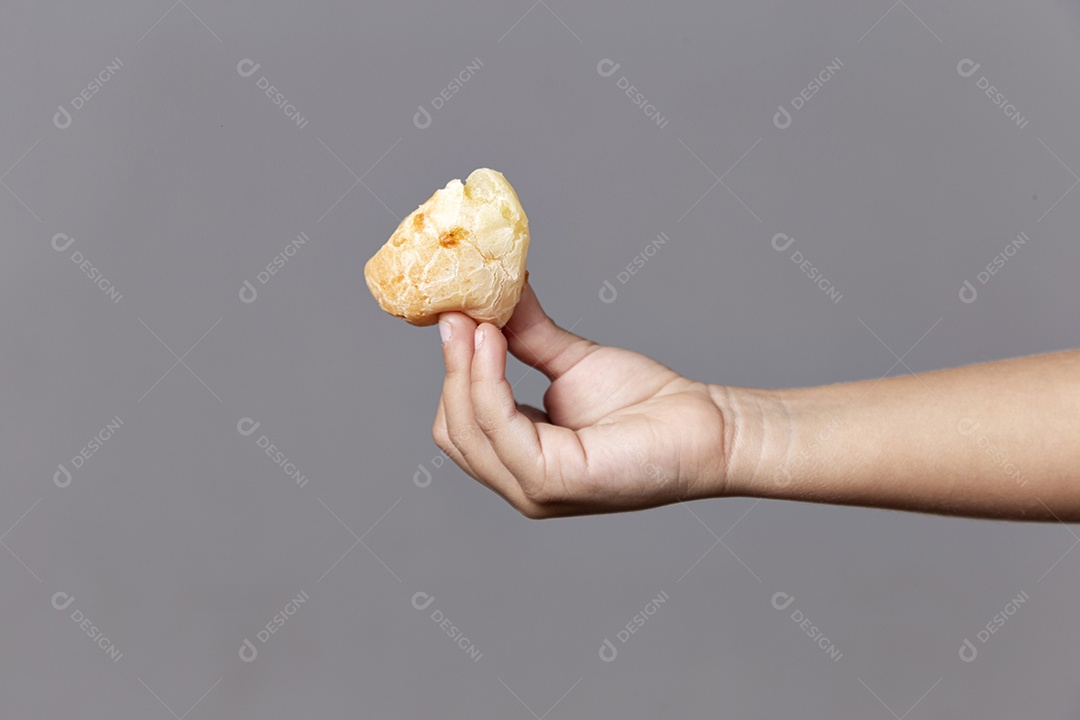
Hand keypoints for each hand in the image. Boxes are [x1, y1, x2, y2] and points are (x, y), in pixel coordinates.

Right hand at [433, 283, 731, 517]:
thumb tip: (493, 292)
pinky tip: (495, 341)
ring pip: (468, 430)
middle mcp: (520, 484)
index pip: (459, 423)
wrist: (705, 424)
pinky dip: (488, 381)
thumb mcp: (571, 362)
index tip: (452, 313)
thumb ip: (526, 336)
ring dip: (464, 370)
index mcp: (520, 460)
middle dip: (451, 369)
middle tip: (456, 313)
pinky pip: (500, 427)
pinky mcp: (553, 481)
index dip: (452, 369)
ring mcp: (533, 490)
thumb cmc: (647, 402)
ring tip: (476, 321)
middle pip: (453, 430)